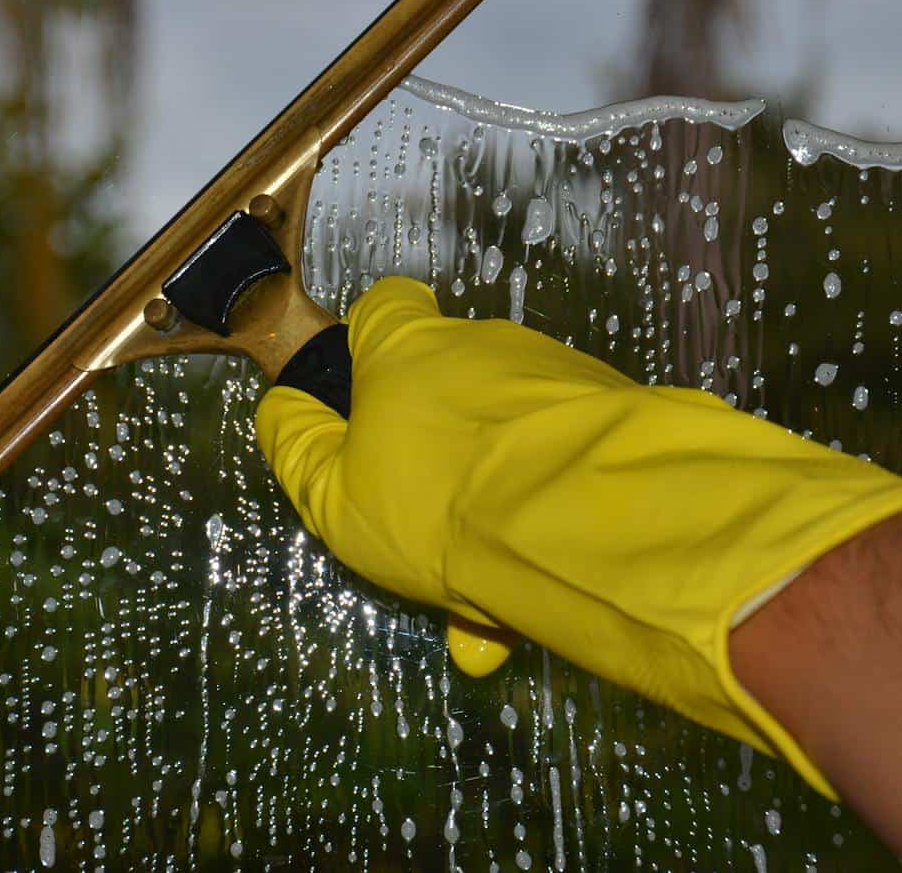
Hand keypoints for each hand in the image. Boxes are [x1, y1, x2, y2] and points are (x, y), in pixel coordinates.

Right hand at [255, 276, 901, 796]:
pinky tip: (540, 594)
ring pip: (513, 439)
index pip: (386, 304)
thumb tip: (281, 410)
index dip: (373, 342)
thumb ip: (300, 450)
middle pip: (454, 384)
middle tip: (432, 538)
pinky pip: (567, 469)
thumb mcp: (334, 496)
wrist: (587, 520)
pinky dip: (550, 520)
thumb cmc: (438, 503)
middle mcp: (487, 346)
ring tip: (492, 596)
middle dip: (443, 455)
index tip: (368, 396)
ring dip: (499, 501)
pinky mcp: (620, 418)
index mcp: (410, 349)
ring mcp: (562, 378)